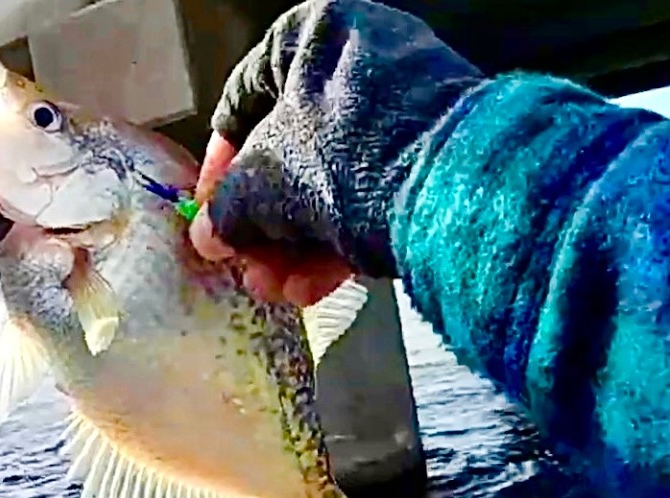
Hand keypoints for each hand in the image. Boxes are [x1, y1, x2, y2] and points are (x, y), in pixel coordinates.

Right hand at [187, 0, 481, 305]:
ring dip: (297, 245)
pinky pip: (375, 197)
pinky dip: (342, 242)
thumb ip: (227, 209)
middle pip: (291, 152)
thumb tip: (210, 234)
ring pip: (332, 184)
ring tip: (279, 290)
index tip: (209, 211)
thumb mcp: (264, 185)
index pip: (244, 98)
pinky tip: (317, 288)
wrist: (460, 191)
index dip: (218, 164)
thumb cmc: (348, 161)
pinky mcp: (438, 159)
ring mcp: (407, 110)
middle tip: (248, 266)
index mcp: (315, 36)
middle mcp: (364, 61)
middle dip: (264, 224)